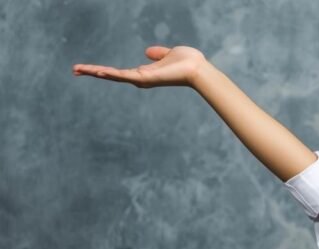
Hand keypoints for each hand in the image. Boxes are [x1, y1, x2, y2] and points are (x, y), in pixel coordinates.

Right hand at [72, 45, 207, 87]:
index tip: (89, 69)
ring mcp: (142, 79)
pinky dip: (110, 73)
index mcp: (145, 73)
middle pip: (111, 75)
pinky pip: (124, 75)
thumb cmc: (188, 62)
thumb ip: (158, 54)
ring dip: (95, 72)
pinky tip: (97, 71)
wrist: (198, 69)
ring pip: (114, 76)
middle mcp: (141, 78)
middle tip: (74, 70)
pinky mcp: (145, 78)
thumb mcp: (168, 54)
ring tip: (78, 70)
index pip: (119, 72)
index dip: (104, 71)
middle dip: (92, 72)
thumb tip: (148, 52)